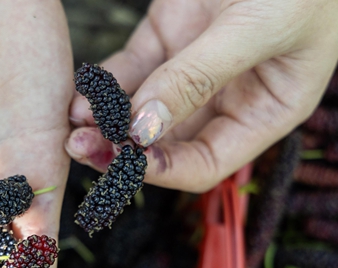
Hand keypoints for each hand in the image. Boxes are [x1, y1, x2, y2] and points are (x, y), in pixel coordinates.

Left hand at [65, 0, 337, 191]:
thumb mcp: (260, 28)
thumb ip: (200, 76)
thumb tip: (142, 130)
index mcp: (265, 112)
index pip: (207, 162)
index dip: (166, 169)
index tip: (126, 161)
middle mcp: (226, 98)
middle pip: (165, 143)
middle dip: (122, 149)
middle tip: (81, 147)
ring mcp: (192, 68)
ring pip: (139, 110)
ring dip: (105, 122)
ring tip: (73, 124)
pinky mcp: (167, 34)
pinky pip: (128, 70)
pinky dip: (103, 85)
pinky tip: (81, 95)